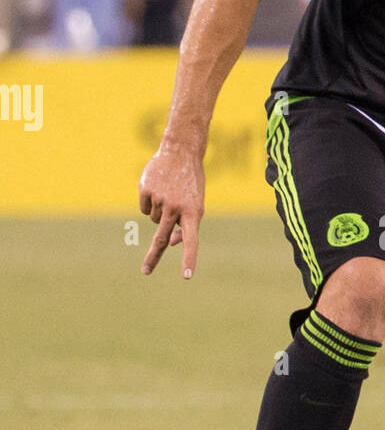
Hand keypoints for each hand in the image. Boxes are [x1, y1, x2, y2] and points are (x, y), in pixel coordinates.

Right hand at [138, 144, 203, 277]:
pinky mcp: (146, 191)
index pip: (192, 240)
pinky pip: (144, 209)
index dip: (189, 258)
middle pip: (163, 238)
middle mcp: (176, 208)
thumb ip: (186, 224)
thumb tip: (172, 243)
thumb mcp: (195, 204)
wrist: (181, 152)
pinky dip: (149, 203)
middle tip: (146, 271)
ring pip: (154, 220)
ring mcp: (160, 199)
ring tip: (169, 193)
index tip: (187, 276)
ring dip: (160, 213)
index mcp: (193, 212)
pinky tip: (158, 188)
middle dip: (154, 257)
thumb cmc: (191, 183)